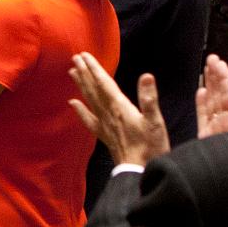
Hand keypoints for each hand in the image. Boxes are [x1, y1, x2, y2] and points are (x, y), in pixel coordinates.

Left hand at [68, 52, 170, 167]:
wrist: (138, 171)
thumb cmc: (151, 146)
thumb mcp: (155, 121)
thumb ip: (149, 98)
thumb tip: (147, 76)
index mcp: (120, 107)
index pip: (104, 83)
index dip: (94, 68)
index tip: (84, 55)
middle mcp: (108, 114)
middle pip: (93, 89)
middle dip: (84, 72)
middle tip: (75, 58)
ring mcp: (104, 125)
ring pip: (89, 101)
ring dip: (80, 85)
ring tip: (72, 72)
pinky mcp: (104, 135)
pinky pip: (88, 120)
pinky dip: (80, 110)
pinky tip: (72, 103)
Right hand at [196, 55, 227, 137]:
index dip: (223, 76)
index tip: (219, 62)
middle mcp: (226, 117)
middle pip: (220, 92)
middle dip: (215, 75)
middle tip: (212, 58)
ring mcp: (216, 124)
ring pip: (212, 99)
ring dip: (209, 84)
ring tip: (207, 69)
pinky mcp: (206, 133)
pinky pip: (203, 114)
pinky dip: (201, 103)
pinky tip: (200, 91)